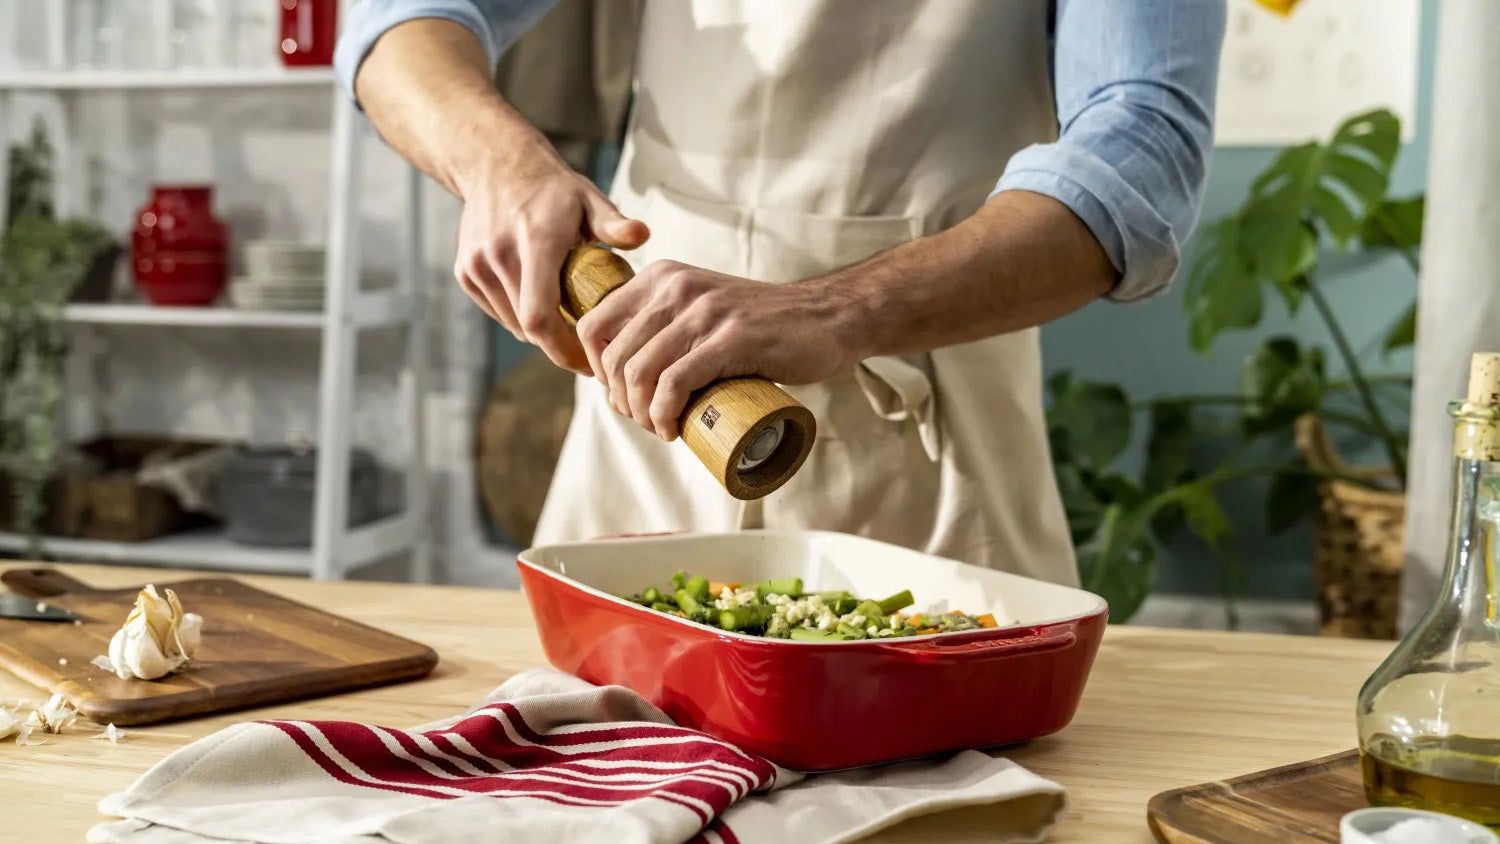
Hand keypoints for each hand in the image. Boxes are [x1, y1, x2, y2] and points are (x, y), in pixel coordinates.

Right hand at [452, 132, 648, 373]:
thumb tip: (643, 235)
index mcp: (535, 242)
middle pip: (529, 327)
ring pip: (513, 324)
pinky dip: (520, 316)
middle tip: (589, 347)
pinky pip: (499, 311)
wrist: (496, 165)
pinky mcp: (465, 273)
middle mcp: (499, 255)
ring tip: (568, 319)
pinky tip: (540, 298)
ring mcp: (477, 265)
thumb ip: (614, 222)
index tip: (588, 363)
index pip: (540, 316)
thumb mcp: (589, 199)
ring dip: (541, 331)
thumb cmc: (554, 189)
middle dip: (560, 344)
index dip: (562, 350)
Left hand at [575, 261, 860, 438]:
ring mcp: (705, 312)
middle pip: (615, 357)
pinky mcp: (731, 340)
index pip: (595, 326)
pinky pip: (674, 382)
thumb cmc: (763, 324)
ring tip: (662, 429)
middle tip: (646, 421)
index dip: (597, 372)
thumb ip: (667, 321)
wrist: (827, 317)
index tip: (622, 397)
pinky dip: (664, 415)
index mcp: (662, 277)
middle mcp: (676, 287)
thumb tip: (623, 371)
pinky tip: (673, 429)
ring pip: (639, 372)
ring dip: (641, 415)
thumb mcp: (703, 306)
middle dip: (621, 402)